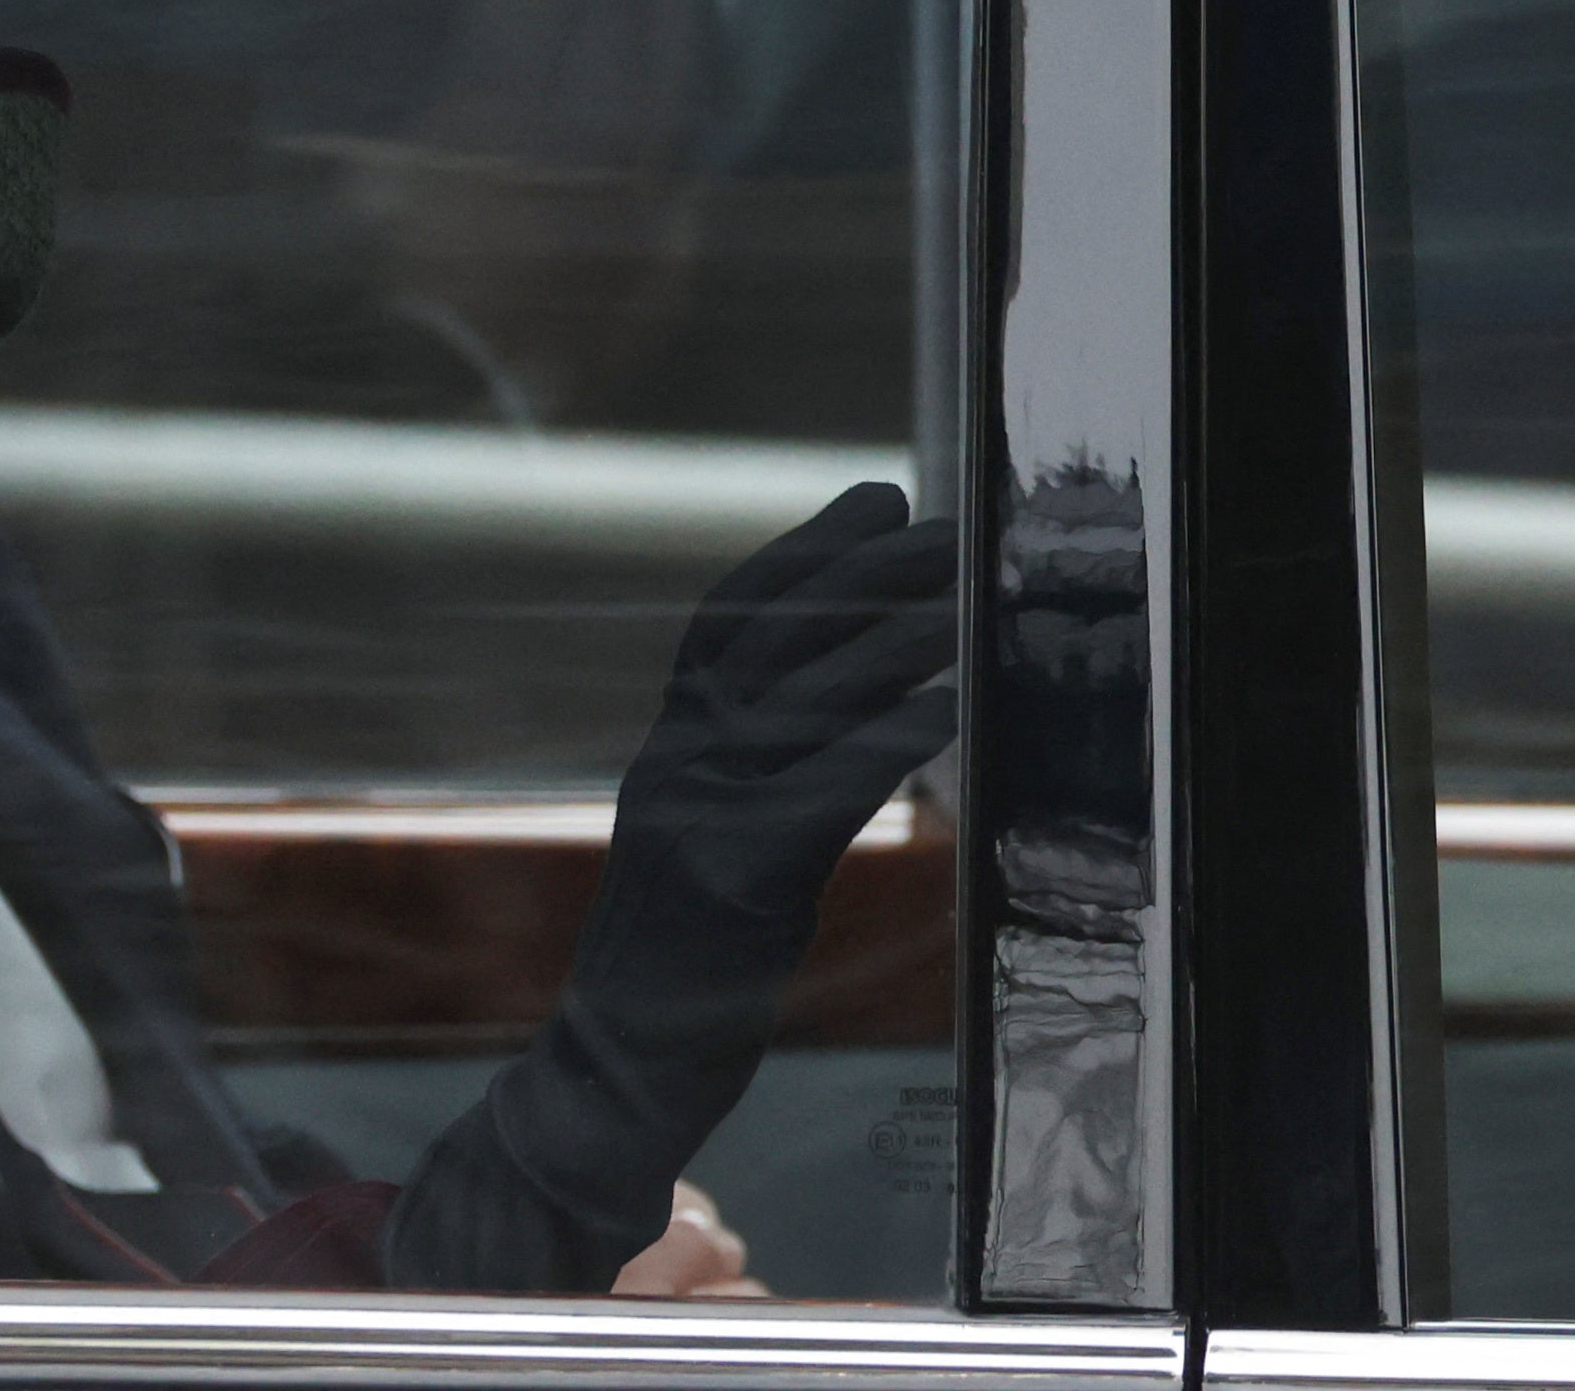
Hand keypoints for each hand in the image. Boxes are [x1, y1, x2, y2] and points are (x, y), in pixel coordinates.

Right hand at [383, 483, 954, 1293]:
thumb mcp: (710, 853)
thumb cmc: (680, 974)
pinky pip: (819, 790)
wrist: (609, 1074)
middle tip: (947, 529)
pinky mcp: (730, 878)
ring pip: (799, 701)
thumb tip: (855, 715)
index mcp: (667, 756)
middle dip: (863, 575)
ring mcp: (694, 817)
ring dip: (891, 641)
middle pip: (770, 642)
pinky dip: (884, 740)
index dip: (799, 554)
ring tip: (965, 596)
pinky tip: (943, 707)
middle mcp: (672, 768)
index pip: (726, 625)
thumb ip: (757, 782)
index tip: (874, 499)